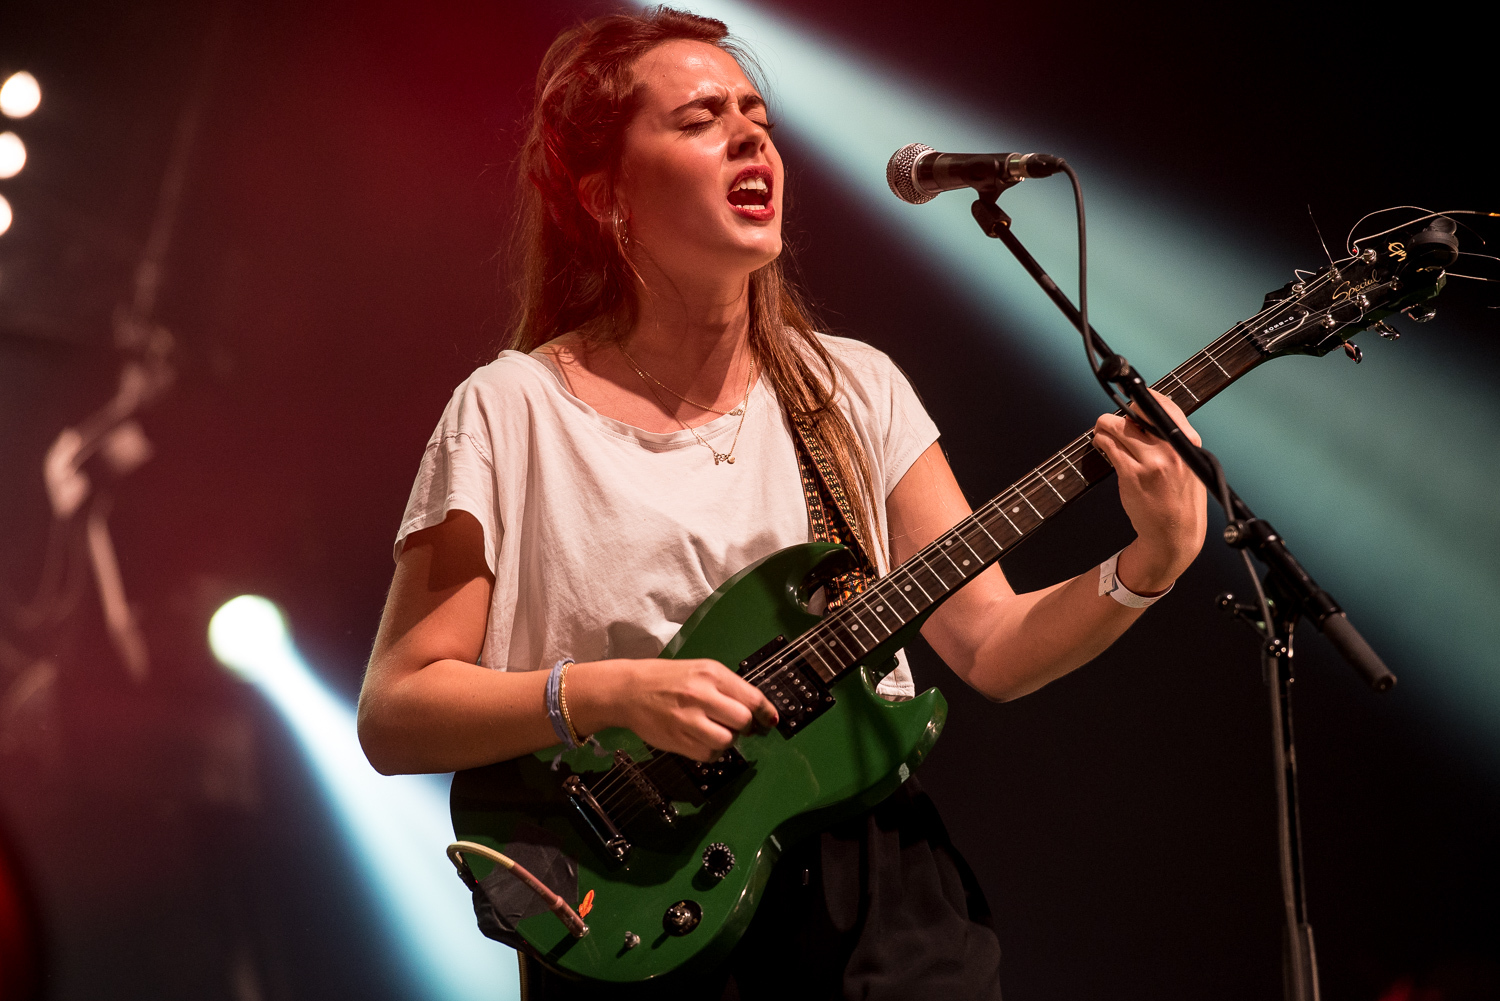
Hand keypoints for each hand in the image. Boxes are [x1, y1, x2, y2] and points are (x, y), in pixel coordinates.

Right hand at [569, 658, 778, 761]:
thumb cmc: (668, 679)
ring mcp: (688, 720)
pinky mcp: (678, 741)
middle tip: (737, 724)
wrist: (629, 691)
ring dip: (728, 740)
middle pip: (743, 721)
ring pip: (727, 740)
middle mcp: (701, 695)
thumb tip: (759, 710)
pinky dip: (712, 751)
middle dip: (745, 726)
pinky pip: (709, 755)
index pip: (751, 697)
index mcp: (711, 674)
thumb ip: (728, 687)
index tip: (771, 720)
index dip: (766, 712)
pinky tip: (702, 739)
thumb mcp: (700, 670)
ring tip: (717, 731)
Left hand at [1093, 391, 1207, 593]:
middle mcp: (1172, 450)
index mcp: (1188, 444)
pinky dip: (1101, 441)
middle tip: (1114, 421)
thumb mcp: (1190, 466)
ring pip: (1117, 426)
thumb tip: (1148, 418)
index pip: (1165, 406)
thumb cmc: (1180, 500)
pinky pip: (1109, 446)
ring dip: (1105, 426)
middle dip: (1121, 413)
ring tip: (1103, 432)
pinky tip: (1101, 444)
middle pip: (1137, 411)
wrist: (1175, 535)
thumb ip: (1173, 442)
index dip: (1143, 398)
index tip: (1132, 398)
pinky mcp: (1132, 475)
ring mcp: (1151, 462)